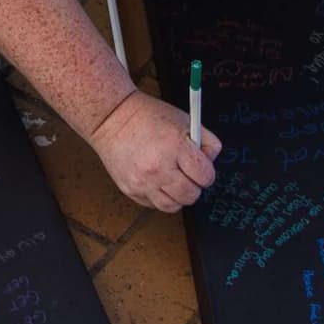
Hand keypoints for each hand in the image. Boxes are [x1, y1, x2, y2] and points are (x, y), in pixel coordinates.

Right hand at [92, 87, 216, 212]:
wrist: (112, 119)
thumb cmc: (147, 117)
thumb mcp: (184, 120)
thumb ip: (205, 141)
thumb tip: (211, 161)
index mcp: (175, 146)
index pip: (205, 177)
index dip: (206, 173)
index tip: (201, 168)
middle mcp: (158, 167)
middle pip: (191, 195)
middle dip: (194, 186)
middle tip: (187, 175)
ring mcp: (142, 182)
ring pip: (173, 206)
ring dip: (177, 196)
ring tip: (172, 180)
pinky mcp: (130, 190)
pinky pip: (153, 205)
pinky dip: (158, 196)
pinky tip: (156, 180)